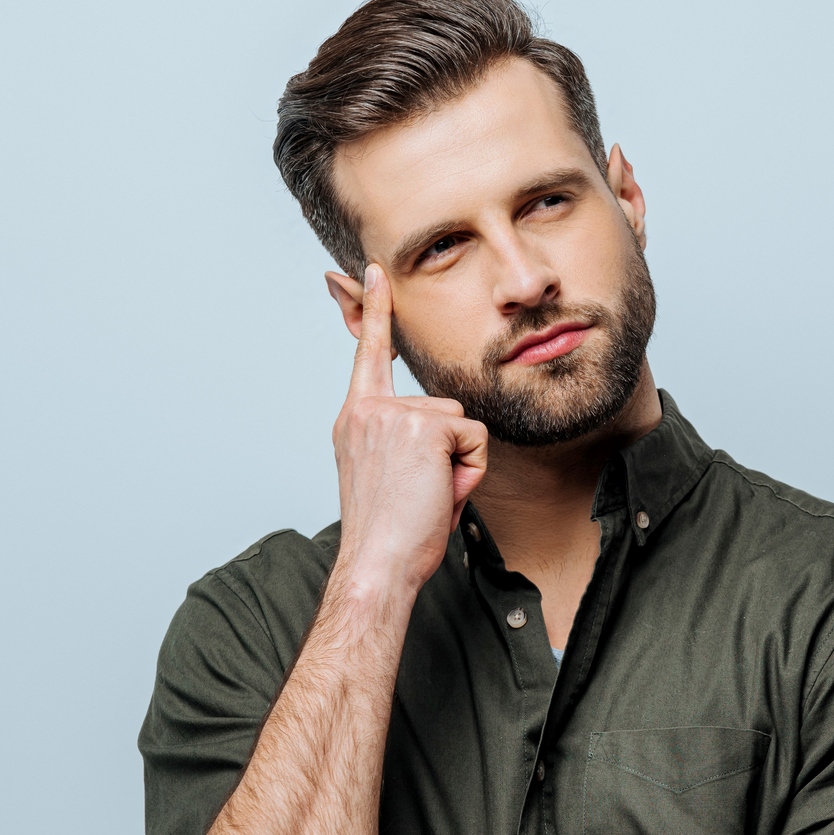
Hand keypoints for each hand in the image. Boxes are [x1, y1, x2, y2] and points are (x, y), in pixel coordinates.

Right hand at [330, 264, 488, 593]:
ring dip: (460, 466)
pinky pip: (476, 440)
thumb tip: (443, 431)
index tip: (375, 270)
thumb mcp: (389, 476)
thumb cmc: (388, 535)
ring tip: (428, 497)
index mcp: (357, 418)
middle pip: (447, 409)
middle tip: (421, 495)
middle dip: (450, 456)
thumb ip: (405, 442)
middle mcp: (368, 409)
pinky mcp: (423, 426)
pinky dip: (470, 473)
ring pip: (464, 426)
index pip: (369, 354)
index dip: (374, 310)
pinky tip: (439, 494)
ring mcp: (393, 415)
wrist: (377, 564)